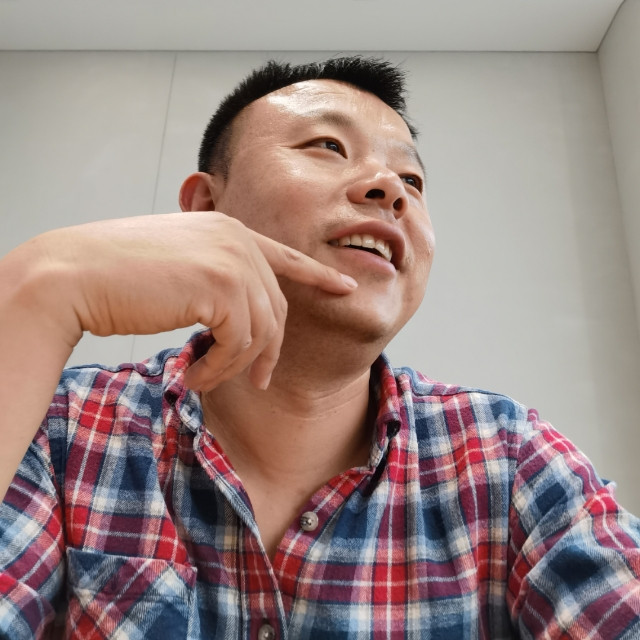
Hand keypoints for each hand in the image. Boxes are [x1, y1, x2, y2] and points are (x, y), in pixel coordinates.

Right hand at [35, 211, 356, 389]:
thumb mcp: (178, 269)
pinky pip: (240, 343)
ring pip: (260, 331)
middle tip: (256, 381)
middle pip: (275, 308)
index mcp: (228, 229)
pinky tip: (193, 374)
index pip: (285, 256)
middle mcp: (237, 239)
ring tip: (204, 378)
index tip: (345, 287)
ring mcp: (232, 259)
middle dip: (268, 351)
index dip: (317, 275)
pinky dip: (220, 368)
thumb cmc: (117, 277)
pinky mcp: (222, 286)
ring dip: (235, 366)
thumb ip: (216, 281)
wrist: (73, 275)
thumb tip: (241, 317)